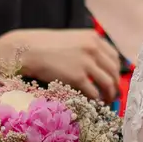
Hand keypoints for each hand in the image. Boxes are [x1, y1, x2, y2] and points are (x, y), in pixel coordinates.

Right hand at [1, 29, 120, 103]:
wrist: (26, 49)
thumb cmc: (43, 45)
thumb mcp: (70, 40)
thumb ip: (85, 48)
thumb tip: (96, 65)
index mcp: (93, 37)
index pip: (114, 56)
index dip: (116, 70)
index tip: (114, 80)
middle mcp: (93, 48)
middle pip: (114, 70)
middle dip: (116, 85)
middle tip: (112, 95)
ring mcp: (87, 62)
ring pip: (109, 83)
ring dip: (109, 95)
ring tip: (105, 102)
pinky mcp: (78, 77)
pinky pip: (94, 92)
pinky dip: (96, 100)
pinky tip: (93, 104)